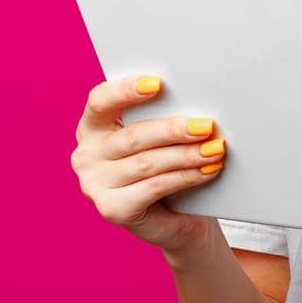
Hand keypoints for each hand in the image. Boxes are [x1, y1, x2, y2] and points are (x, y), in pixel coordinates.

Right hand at [68, 74, 228, 251]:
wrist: (170, 219)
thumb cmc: (163, 166)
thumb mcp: (157, 139)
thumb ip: (162, 118)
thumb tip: (193, 109)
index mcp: (92, 127)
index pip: (100, 101)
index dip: (125, 91)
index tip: (157, 84)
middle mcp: (86, 155)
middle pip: (133, 136)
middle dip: (173, 130)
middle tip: (206, 126)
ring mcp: (94, 185)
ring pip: (147, 162)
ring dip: (186, 155)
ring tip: (215, 149)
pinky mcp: (112, 209)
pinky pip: (154, 187)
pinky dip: (185, 177)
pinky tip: (207, 170)